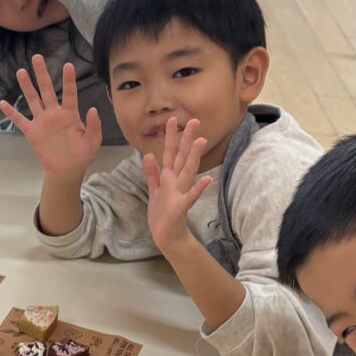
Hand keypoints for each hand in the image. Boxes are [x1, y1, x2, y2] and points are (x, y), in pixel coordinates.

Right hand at [0, 55, 101, 180]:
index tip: (68, 65)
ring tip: (21, 71)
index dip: (68, 80)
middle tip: (37, 57)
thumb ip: (94, 126)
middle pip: (46, 90)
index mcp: (70, 114)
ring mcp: (42, 121)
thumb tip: (93, 109)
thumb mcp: (92, 142)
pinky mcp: (32, 132)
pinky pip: (20, 120)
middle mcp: (54, 114)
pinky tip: (3, 103)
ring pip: (32, 100)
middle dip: (42, 74)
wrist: (67, 170)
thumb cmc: (82, 155)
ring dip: (27, 86)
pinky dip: (11, 112)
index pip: (69, 93)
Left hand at [143, 117, 211, 255]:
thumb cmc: (162, 214)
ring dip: (194, 157)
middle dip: (186, 139)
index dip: (171, 137)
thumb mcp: (154, 190)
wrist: (167, 236)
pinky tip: (208, 180)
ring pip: (187, 171)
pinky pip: (190, 196)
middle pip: (182, 157)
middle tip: (194, 120)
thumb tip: (148, 155)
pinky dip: (198, 188)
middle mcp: (177, 182)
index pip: (171, 153)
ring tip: (201, 141)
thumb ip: (152, 173)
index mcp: (169, 177)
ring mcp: (180, 193)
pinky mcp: (181, 206)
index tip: (172, 119)